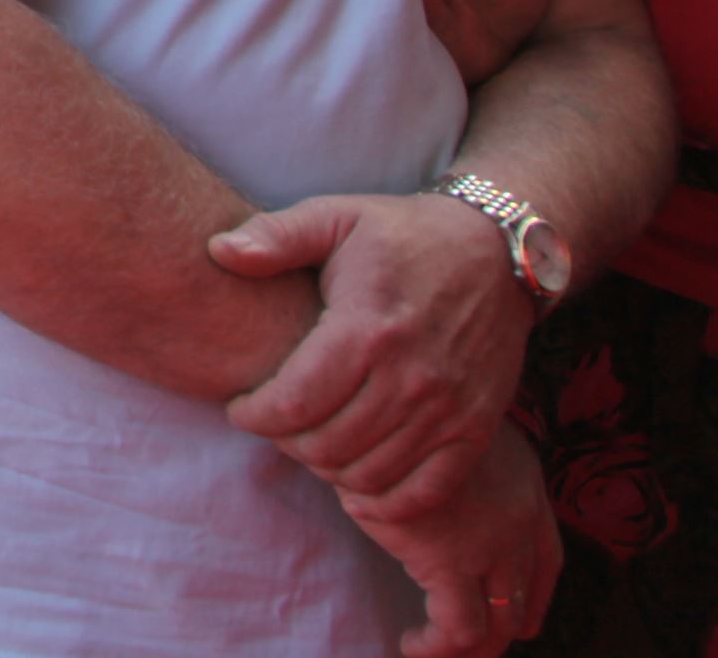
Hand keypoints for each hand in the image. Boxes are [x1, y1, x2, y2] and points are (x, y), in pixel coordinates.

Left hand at [215, 192, 532, 511]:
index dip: (254, 416)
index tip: (239, 407)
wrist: (498, 253)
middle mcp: (411, 377)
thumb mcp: (336, 216)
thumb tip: (218, 250)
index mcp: (366, 328)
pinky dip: (383, 500)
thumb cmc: (403, 234)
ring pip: (367, 474)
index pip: (294, 403)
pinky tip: (356, 480)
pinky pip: (423, 492)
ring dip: (326, 468)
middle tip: (274, 423)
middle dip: (284, 442)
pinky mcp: (476, 428)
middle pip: (325, 445)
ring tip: (310, 440)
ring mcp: (448, 409)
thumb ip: (275, 235)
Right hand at [339, 423, 557, 657]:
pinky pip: (459, 629)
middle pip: (526, 598)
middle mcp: (521, 518)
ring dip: (468, 647)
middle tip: (466, 645)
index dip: (535, 599)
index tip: (518, 620)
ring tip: (428, 648)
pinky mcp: (449, 561)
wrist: (377, 403)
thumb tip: (443, 495)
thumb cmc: (396, 412)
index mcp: (525, 485)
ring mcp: (491, 544)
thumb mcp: (447, 432)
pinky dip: (436, 647)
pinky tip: (410, 642)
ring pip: (498, 624)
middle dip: (500, 630)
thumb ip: (460, 466)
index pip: (548, 560)